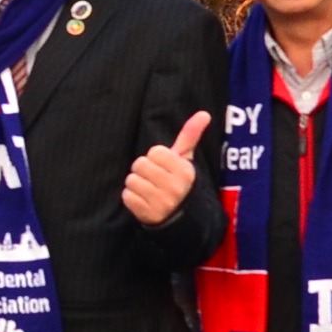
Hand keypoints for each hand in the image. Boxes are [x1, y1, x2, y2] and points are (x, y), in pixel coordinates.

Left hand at [121, 111, 212, 225]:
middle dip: (143, 170)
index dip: (155, 158)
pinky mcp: (148, 215)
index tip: (163, 167)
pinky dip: (131, 198)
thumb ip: (190, 135)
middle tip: (154, 179)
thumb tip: (204, 113)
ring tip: (149, 190)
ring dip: (136, 184)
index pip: (155, 152)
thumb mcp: (186, 160)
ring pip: (131, 180)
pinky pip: (127, 196)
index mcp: (185, 171)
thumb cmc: (178, 182)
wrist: (180, 218)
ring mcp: (162, 203)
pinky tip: (143, 201)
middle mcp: (175, 187)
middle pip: (140, 164)